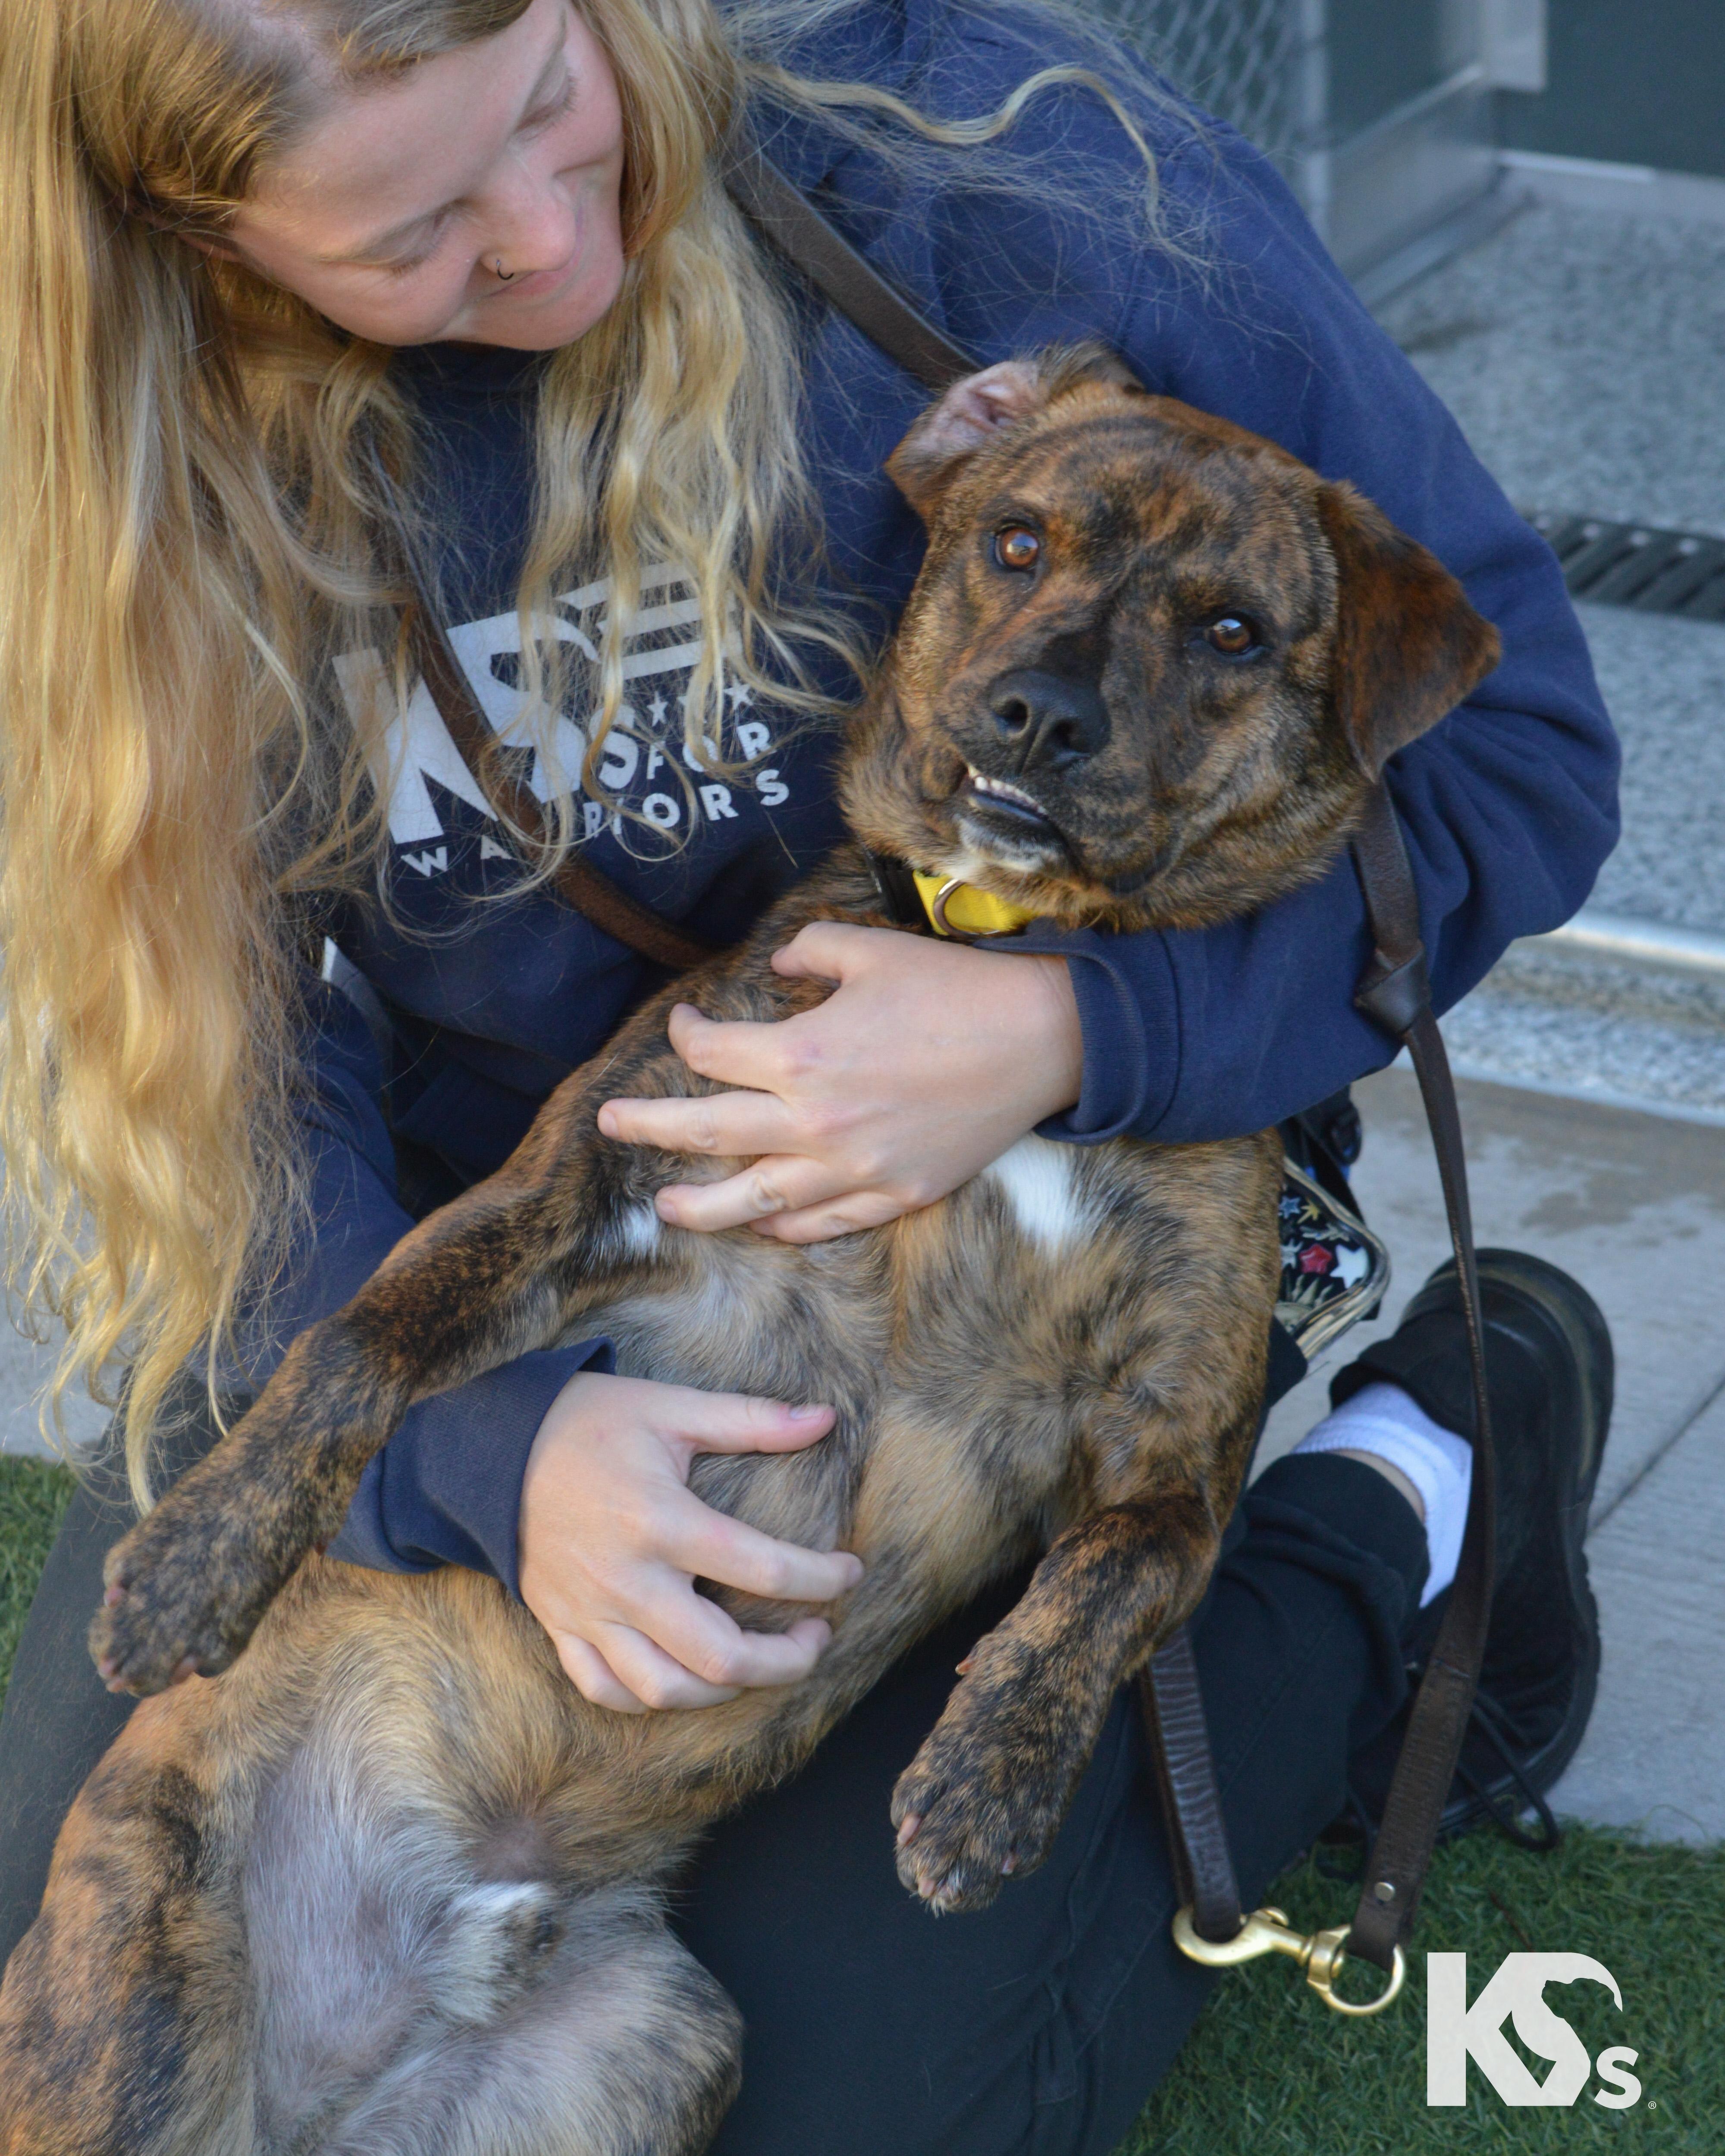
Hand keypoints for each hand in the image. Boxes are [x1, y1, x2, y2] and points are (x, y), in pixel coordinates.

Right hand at [517, 1370, 862, 1711]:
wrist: (491, 1445)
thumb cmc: (590, 1421)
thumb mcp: (672, 1407)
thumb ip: (752, 1418)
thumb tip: (824, 1418)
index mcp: (661, 1521)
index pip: (764, 1569)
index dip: (823, 1578)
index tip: (850, 1572)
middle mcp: (626, 1579)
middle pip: (721, 1657)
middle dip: (786, 1660)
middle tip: (817, 1636)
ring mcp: (589, 1612)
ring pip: (665, 1689)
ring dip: (725, 1690)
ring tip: (760, 1663)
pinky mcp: (560, 1626)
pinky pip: (605, 1690)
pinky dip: (649, 1698)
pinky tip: (686, 1678)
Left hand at [596, 924, 1083, 1242]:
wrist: (1042, 1039)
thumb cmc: (955, 988)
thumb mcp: (872, 948)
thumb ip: (810, 951)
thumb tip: (778, 965)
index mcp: (802, 1055)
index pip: (714, 1054)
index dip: (688, 1035)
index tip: (686, 1026)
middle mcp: (818, 1123)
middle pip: (709, 1134)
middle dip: (650, 1129)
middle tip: (610, 1127)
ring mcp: (857, 1168)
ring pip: (758, 1199)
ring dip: (704, 1206)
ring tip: (666, 1211)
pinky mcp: (898, 1193)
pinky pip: (825, 1223)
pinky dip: (786, 1227)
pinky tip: (761, 1224)